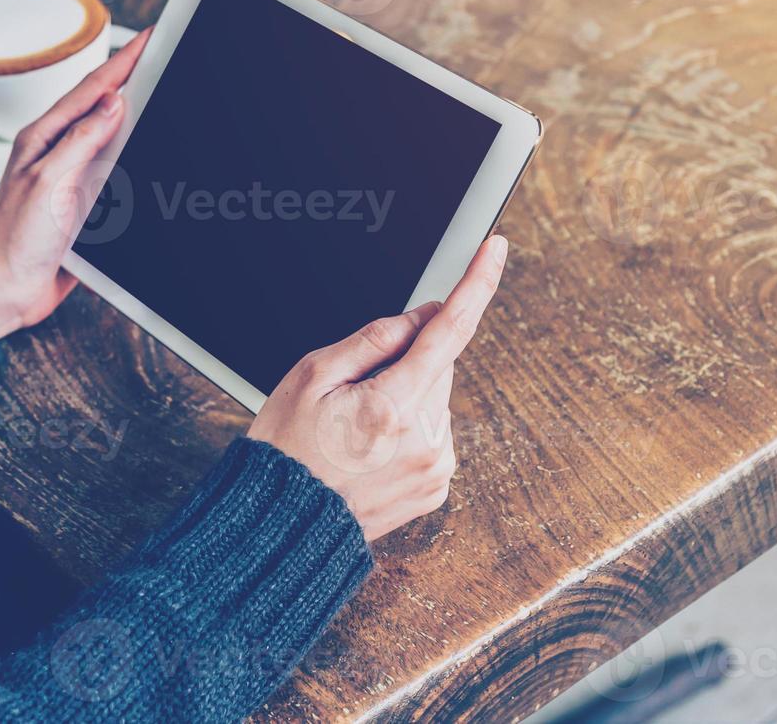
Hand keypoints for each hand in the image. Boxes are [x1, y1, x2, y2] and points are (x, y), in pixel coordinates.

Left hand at [0, 27, 152, 338]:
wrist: (5, 288)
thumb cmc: (14, 239)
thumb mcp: (48, 181)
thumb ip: (81, 140)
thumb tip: (113, 103)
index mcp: (45, 137)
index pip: (93, 89)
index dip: (125, 61)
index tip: (149, 38)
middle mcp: (59, 152)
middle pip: (104, 105)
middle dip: (133, 77)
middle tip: (160, 53)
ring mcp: (72, 176)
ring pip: (113, 136)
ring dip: (136, 113)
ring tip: (159, 88)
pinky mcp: (84, 202)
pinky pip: (117, 171)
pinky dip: (135, 156)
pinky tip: (148, 150)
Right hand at [247, 235, 507, 540]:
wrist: (281, 526)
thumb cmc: (286, 449)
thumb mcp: (312, 375)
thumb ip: (375, 339)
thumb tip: (424, 316)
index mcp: (394, 405)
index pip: (449, 330)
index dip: (476, 283)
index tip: (495, 249)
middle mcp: (426, 439)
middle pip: (438, 367)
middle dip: (406, 364)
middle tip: (354, 391)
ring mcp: (436, 468)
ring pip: (436, 401)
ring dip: (406, 399)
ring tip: (356, 430)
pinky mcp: (436, 487)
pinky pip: (433, 435)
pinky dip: (410, 430)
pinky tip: (370, 450)